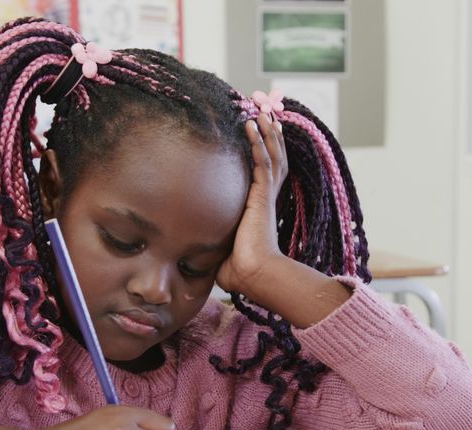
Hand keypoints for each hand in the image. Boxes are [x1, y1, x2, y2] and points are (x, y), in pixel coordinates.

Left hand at [216, 112, 288, 294]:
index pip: (268, 173)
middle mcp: (267, 198)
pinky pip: (262, 163)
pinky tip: (253, 126)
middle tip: (269, 114)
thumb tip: (196, 247)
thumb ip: (216, 240)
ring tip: (261, 112)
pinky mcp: (261, 196)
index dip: (269, 153)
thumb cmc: (239, 269)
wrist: (252, 275)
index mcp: (261, 208)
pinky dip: (259, 142)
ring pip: (271, 156)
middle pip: (275, 158)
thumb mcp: (224, 248)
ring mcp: (266, 196)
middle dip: (272, 136)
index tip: (267, 135)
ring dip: (266, 132)